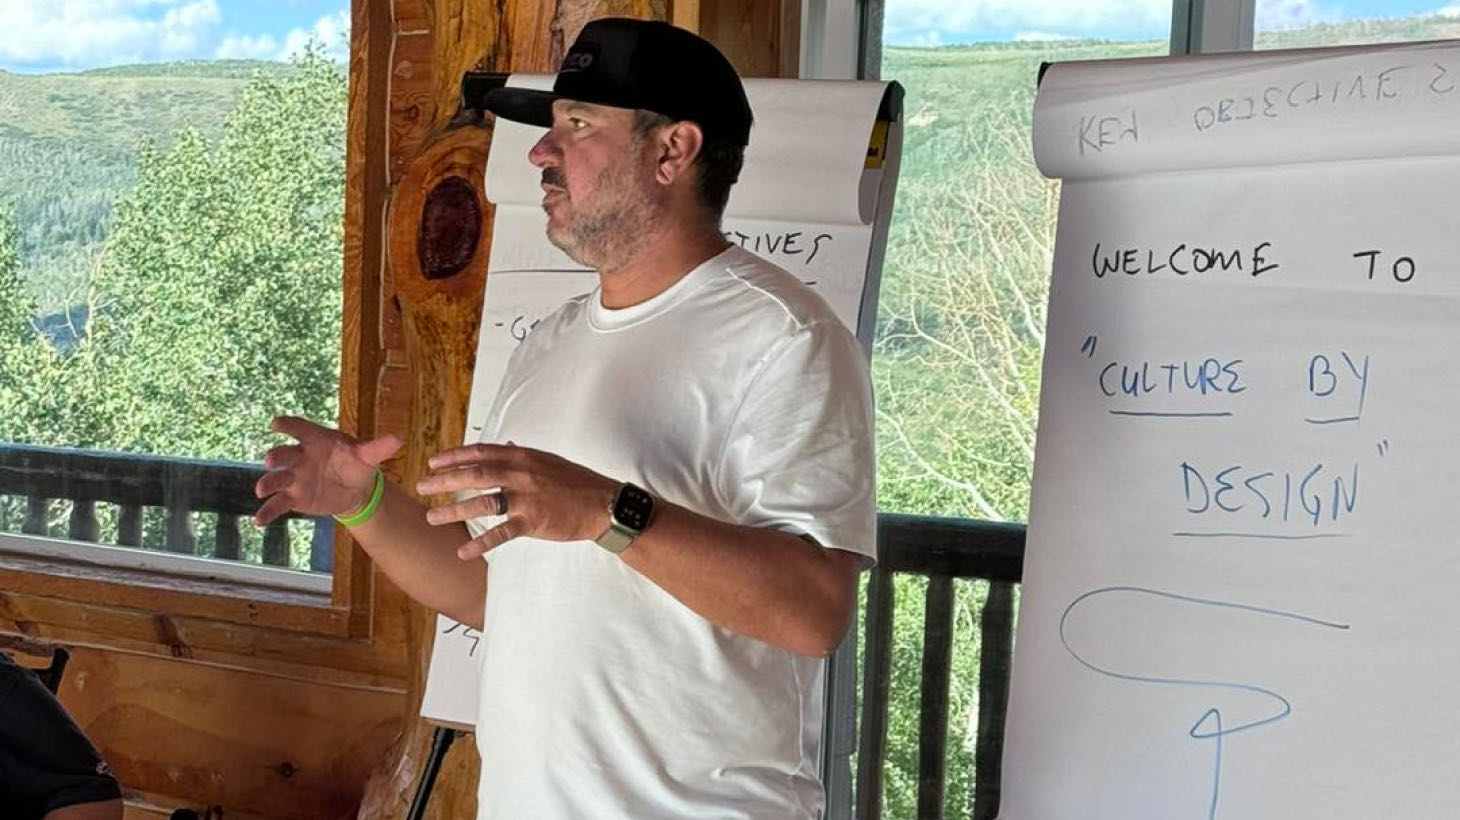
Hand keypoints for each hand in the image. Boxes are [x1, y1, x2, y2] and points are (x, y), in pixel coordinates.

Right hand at [253, 416, 402, 526]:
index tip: (276, 424)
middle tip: (271, 460)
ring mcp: (295, 478)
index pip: (301, 429)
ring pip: (277, 479)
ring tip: (261, 491)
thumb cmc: (356, 463)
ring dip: (268, 483)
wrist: (355, 489)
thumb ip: (378, 448)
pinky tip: (259, 521)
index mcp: (317, 440)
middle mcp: (301, 457)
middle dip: (276, 456)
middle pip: (285, 454)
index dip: (288, 425)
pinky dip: (267, 512)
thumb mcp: (367, 456)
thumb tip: (398, 439)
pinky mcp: (294, 497)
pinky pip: (278, 504)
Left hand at [416, 443, 616, 558]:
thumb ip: (522, 454)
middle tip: (422, 486)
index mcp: (523, 456)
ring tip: (432, 518)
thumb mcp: (547, 460)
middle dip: (445, 481)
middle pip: (475, 475)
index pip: (481, 452)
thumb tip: (505, 443)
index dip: (455, 456)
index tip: (433, 461)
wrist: (602, 503)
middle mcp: (521, 474)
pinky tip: (464, 551)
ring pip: (482, 503)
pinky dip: (480, 543)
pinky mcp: (533, 522)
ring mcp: (526, 498)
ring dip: (454, 510)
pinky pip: (501, 533)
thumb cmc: (575, 481)